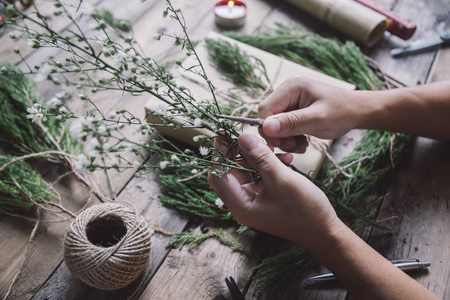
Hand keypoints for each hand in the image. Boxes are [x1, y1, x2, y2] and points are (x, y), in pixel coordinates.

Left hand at [207, 131, 339, 251]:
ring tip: (273, 146)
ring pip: (245, 171)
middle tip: (249, 134)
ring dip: (256, 156)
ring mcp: (254, 200)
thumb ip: (260, 158)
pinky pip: (259, 175)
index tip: (224, 132)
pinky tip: (284, 157)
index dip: (219, 152)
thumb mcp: (282, 180)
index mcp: (241, 205)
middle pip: (229, 172)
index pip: (218, 175)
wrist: (325, 231)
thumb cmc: (305, 211)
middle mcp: (243, 204)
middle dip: (239, 152)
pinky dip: (268, 164)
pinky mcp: (265, 197)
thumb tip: (242, 136)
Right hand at [258, 76, 358, 151]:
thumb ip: (292, 123)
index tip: (284, 144)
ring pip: (274, 125)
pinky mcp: (293, 109)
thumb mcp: (318, 119)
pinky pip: (283, 126)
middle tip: (295, 146)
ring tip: (302, 145)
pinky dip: (290, 137)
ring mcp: (290, 100)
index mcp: (291, 87)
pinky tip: (303, 141)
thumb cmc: (342, 112)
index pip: (265, 110)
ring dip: (286, 139)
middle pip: (268, 118)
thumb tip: (266, 127)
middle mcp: (287, 90)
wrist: (357, 112)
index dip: (269, 130)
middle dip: (279, 136)